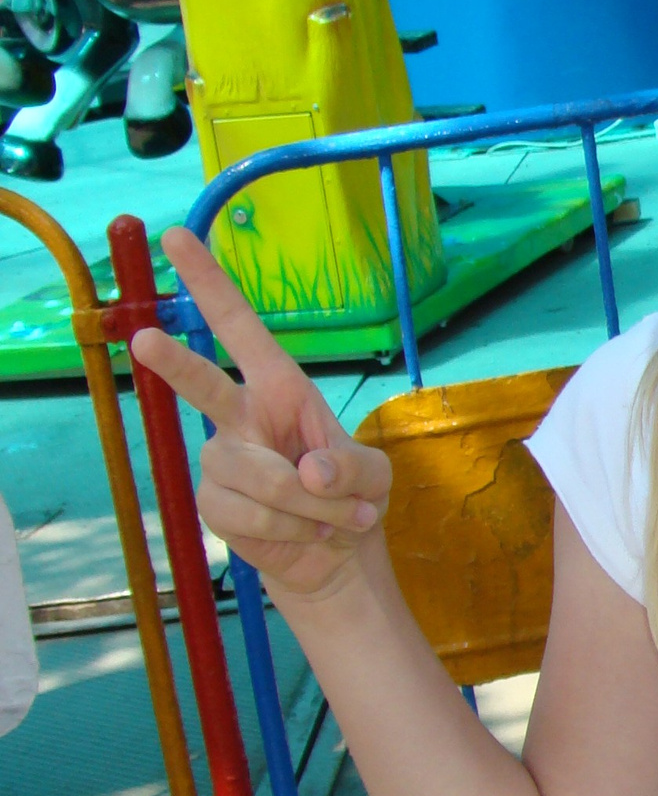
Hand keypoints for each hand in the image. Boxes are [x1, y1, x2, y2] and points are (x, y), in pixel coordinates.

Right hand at [129, 226, 392, 601]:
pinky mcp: (215, 504)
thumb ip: (351, 468)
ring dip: (313, 506)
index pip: (239, 328)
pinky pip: (253, 515)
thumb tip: (308, 472)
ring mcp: (223, 461)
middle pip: (203, 386)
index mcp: (280, 388)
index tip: (176, 237)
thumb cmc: (353, 497)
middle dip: (175, 363)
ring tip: (335, 518)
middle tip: (144, 339)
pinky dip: (296, 529)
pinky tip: (309, 533)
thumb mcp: (374, 476)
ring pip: (260, 478)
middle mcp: (242, 417)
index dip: (209, 283)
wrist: (337, 557)